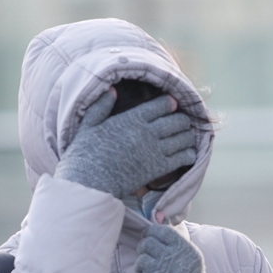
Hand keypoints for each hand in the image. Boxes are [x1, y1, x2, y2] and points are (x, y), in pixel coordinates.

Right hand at [54, 89, 196, 198]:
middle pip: (177, 121)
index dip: (170, 103)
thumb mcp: (88, 125)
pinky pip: (181, 158)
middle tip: (182, 122)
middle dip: (182, 120)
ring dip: (187, 136)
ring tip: (186, 136)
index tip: (172, 104)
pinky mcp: (157, 169)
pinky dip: (189, 154)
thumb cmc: (84, 154)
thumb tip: (111, 90)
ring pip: (183, 138)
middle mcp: (147, 132)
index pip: (162, 104)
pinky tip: (188, 154)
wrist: (89, 183)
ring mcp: (154, 151)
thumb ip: (100, 106)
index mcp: (132, 118)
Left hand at [126, 224, 217, 272]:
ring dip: (141, 269)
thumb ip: (173, 236)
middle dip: (143, 250)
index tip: (148, 238)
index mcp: (184, 248)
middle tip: (148, 259)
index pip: (161, 231)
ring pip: (140, 262)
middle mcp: (174, 258)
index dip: (150, 233)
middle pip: (147, 244)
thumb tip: (159, 216)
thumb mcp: (187, 255)